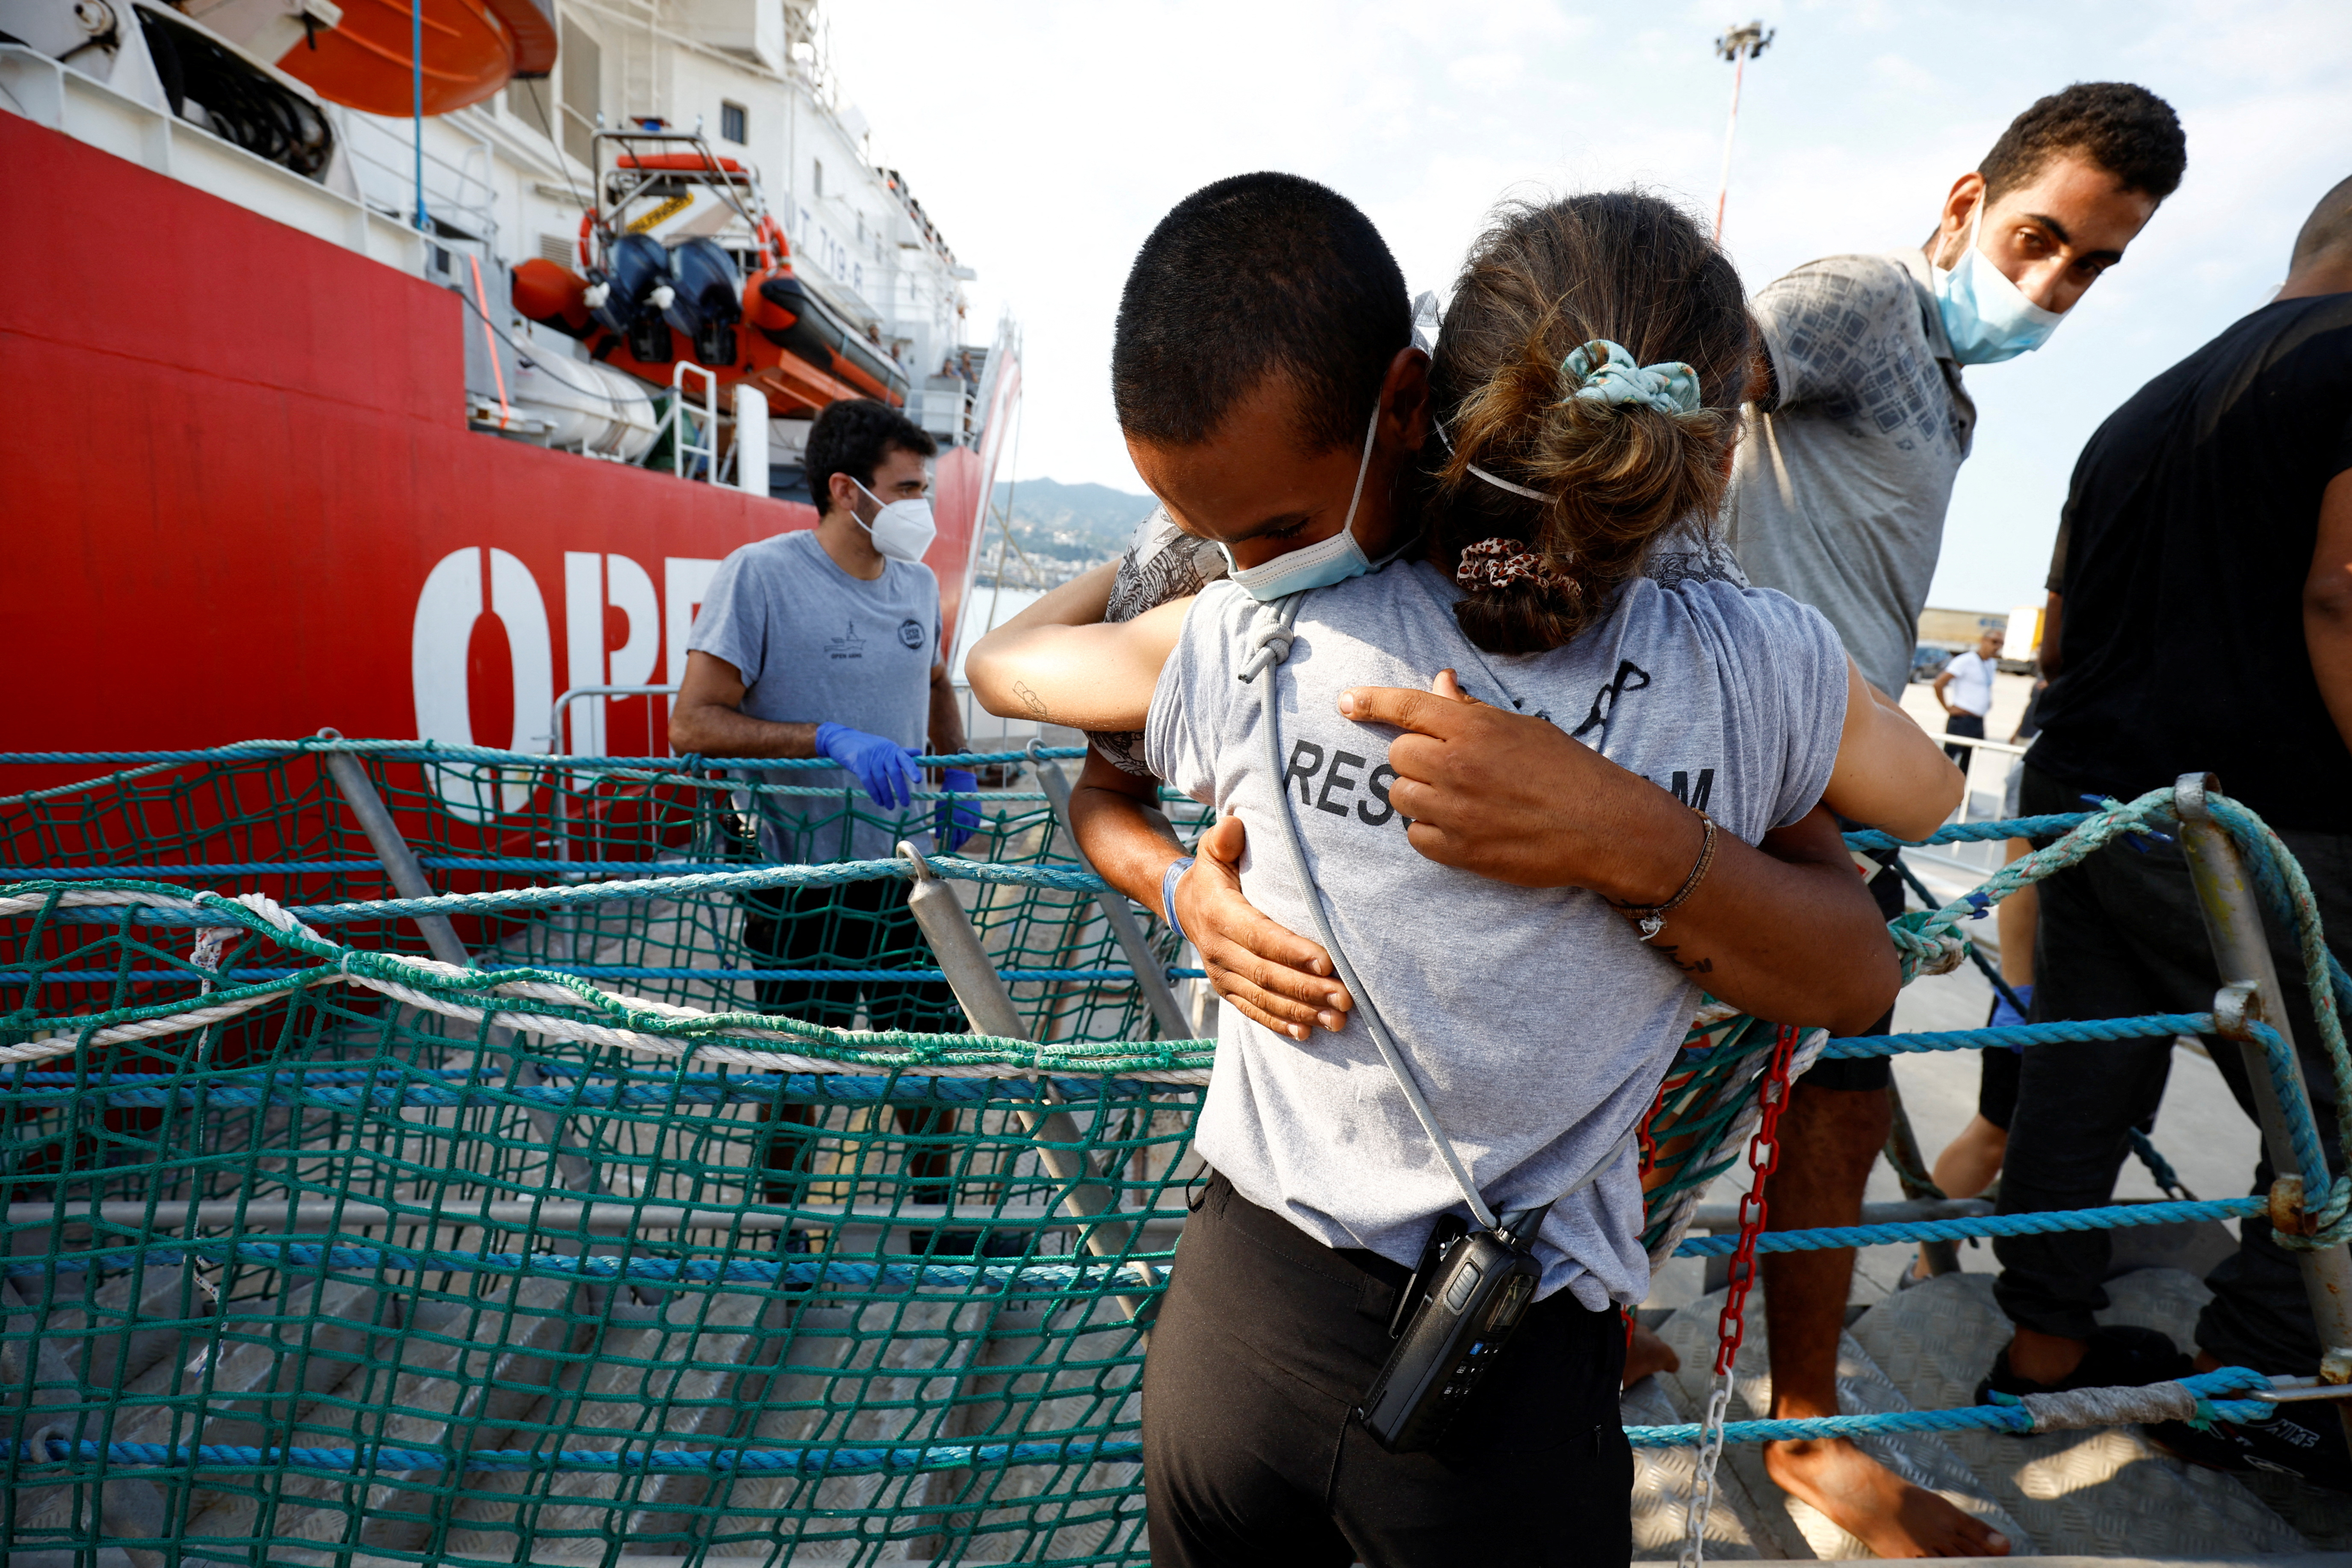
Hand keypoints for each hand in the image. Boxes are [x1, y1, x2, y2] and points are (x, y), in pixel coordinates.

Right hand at [814, 722, 920, 809]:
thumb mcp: (884, 745)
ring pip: (881, 780)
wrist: (841, 738)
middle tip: (906, 803)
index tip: (918, 781)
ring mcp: (869, 758)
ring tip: (891, 806)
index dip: (912, 769)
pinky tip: (879, 802)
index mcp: (891, 748)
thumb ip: (901, 751)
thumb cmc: (866, 744)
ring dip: (887, 795)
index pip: (905, 759)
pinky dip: (874, 793)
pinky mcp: (858, 765)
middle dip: (901, 789)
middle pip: (894, 773)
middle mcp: (882, 753)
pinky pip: (868, 782)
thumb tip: (919, 753)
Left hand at [934, 767, 980, 851]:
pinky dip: (969, 833)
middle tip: (952, 850)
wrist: (962, 780)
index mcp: (955, 820)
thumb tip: (938, 837)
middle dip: (956, 845)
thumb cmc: (947, 793)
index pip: (953, 838)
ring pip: (969, 834)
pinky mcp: (978, 814)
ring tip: (958, 843)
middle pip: (962, 839)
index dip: (950, 846)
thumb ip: (940, 823)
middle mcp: (966, 821)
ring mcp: (973, 818)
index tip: (946, 852)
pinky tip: (965, 834)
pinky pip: (974, 828)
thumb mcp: (940, 808)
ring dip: (963, 840)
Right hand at [1174, 817, 1352, 1040]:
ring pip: (1263, 998)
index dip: (1293, 951)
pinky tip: (1307, 1032)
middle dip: (1308, 988)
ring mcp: (1221, 974)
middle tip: (1346, 997)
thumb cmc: (1213, 874)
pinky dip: (1280, 1023)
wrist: (1184, 905)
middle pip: (1267, 974)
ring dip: (1302, 1011)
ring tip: (1338, 1019)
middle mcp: (1218, 949)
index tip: (1328, 961)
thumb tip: (1233, 828)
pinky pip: (1253, 1011)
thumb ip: (1222, 839)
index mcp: (1219, 914)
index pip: (1260, 936)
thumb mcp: (1211, 850)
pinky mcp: (1227, 990)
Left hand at [1336, 671, 1697, 899]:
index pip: (1407, 706)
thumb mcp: (1522, 727)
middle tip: (1448, 765)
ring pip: (1400, 796)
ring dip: (1420, 795)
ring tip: (1459, 797)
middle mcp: (1458, 765)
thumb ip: (1472, 710)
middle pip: (1397, 755)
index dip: (1371, 702)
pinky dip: (1429, 832)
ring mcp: (1456, 811)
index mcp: (1475, 728)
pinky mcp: (1461, 852)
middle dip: (1414, 758)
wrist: (1604, 827)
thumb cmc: (1568, 770)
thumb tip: (1439, 682)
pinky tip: (1461, 827)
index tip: (1346, 702)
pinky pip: (1415, 837)